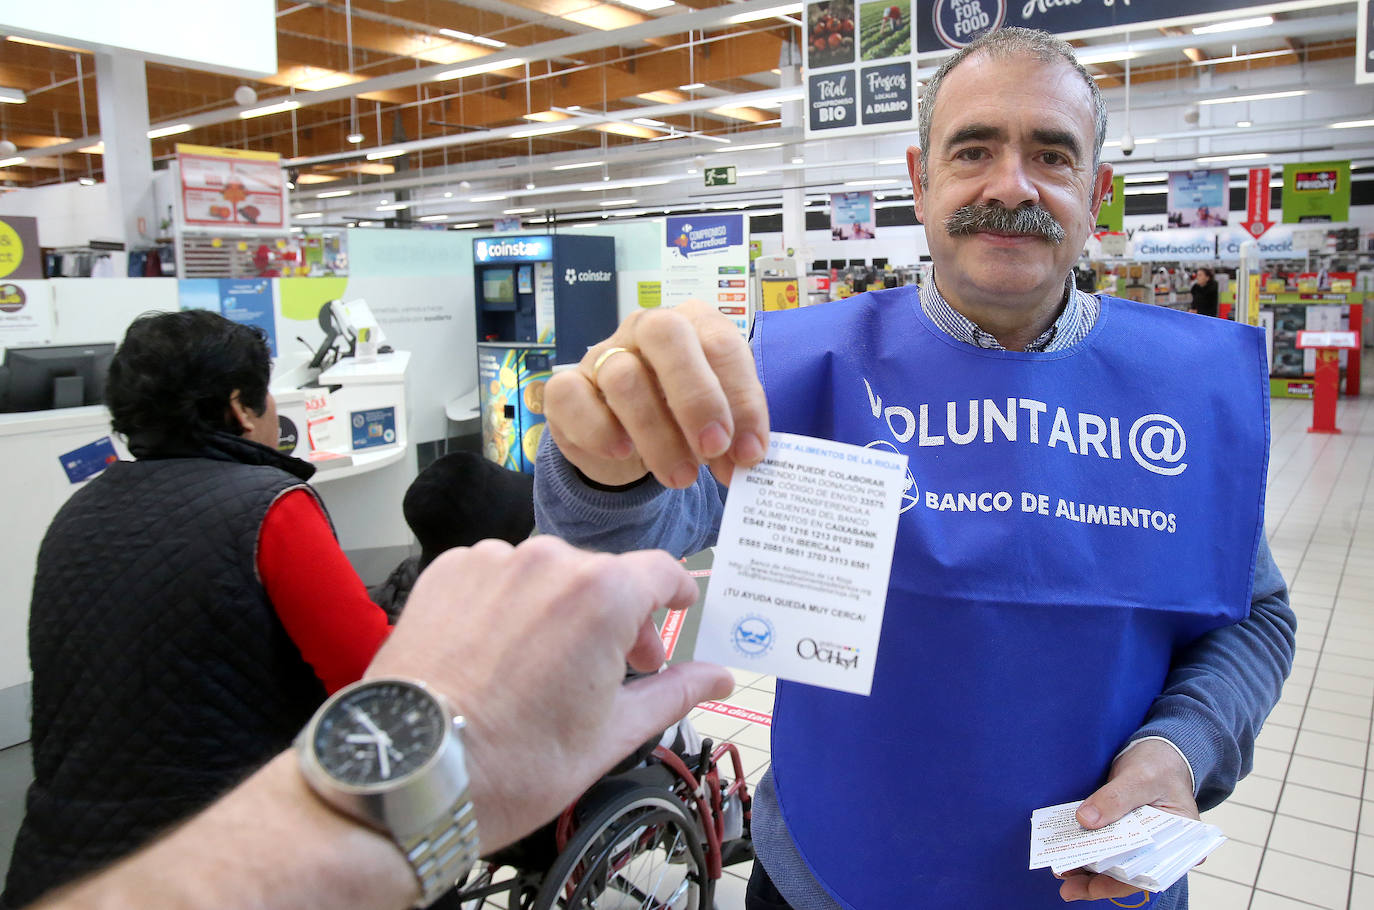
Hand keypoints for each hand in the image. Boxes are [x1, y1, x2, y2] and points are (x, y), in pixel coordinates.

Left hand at [365, 536, 733, 851]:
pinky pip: (496, 576)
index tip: (677, 605)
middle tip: (613, 670)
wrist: (414, 771)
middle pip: (604, 577)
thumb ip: (674, 692)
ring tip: (545, 667)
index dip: (675, 592)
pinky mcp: (447, 571)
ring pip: (547, 576)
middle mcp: (549, 560)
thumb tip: (718, 676)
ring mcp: (492, 561)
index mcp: (603, 595)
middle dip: (617, 619)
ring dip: (559, 609)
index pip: (661, 571)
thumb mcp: (612, 734)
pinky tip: (499, 654)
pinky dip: (507, 605)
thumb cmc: (514, 763)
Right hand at [543, 299, 768, 487]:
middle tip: (714, 448)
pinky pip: (571, 397)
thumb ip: (733, 437)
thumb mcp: (716, 426)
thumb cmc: (681, 422)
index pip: (721, 344)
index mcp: (693, 325)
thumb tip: (744, 459)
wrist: (625, 445)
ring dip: (657, 435)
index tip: (750, 452)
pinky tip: (622, 454)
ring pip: (623, 377)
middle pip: (665, 334)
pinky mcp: (565, 387)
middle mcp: (646, 329)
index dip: (741, 399)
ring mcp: (601, 354)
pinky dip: (599, 431)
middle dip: (696, 396)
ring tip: (680, 476)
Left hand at [1057, 739, 1198, 901]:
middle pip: (1130, 873)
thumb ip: (1116, 798)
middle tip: (1068, 887)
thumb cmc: (1159, 764)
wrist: (1157, 751)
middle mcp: (1161, 850)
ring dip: (1088, 871)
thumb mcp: (1141, 777)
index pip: (1152, 872)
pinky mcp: (1123, 833)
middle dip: (1099, 882)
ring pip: (1115, 865)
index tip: (1096, 883)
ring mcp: (1141, 843)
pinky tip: (1067, 855)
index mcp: (1180, 843)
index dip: (1123, 882)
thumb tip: (1086, 820)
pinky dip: (1087, 852)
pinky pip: (1105, 847)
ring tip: (1062, 874)